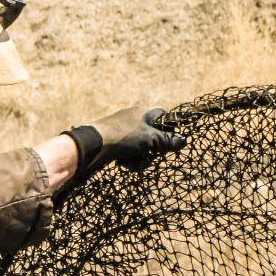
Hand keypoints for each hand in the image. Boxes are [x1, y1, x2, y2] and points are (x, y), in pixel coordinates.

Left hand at [69, 107, 184, 176]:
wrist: (92, 144)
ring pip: (142, 147)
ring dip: (141, 157)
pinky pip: (129, 153)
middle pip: (153, 135)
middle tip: (151, 155)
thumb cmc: (124, 137)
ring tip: (135, 161)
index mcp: (144, 112)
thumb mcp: (151, 139)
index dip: (169, 128)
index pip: (163, 115)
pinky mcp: (114, 142)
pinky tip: (125, 164)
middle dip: (154, 149)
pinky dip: (129, 160)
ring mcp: (123, 131)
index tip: (170, 140)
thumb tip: (184, 141)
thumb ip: (168, 141)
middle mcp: (134, 119)